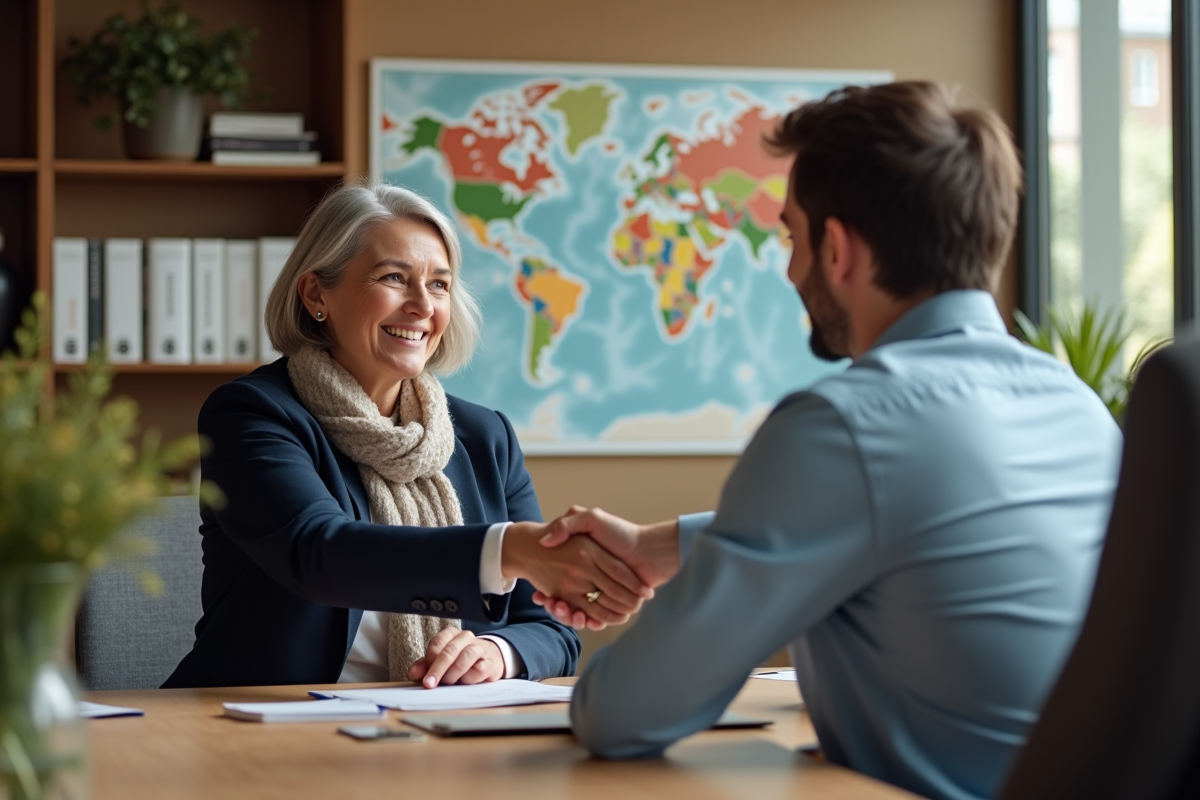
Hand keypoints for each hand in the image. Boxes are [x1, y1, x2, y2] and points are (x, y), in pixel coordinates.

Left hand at [407, 628, 503, 687]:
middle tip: (430, 683)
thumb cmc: (460, 661)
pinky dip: (471, 677)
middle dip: (438, 669)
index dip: (429, 661)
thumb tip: (413, 673)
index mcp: (450, 634)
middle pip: (450, 651)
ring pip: (466, 656)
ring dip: (454, 672)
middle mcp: (465, 638)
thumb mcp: (440, 662)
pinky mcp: (490, 661)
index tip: (425, 676)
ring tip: (450, 682)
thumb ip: (425, 666)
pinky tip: (466, 680)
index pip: (437, 643)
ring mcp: (479, 648)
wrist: (489, 659)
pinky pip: (481, 668)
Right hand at [532, 507, 680, 628]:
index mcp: (583, 562)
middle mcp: (591, 579)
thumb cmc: (622, 533)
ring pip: (578, 611)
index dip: (547, 590)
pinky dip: (589, 621)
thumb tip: (546, 540)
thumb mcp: (593, 519)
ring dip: (568, 614)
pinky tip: (582, 618)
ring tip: (562, 609)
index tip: (538, 594)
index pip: (559, 580)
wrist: (652, 551)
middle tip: (550, 603)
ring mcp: (603, 592)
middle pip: (566, 599)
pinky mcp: (615, 605)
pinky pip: (597, 617)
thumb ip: (569, 524)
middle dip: (556, 605)